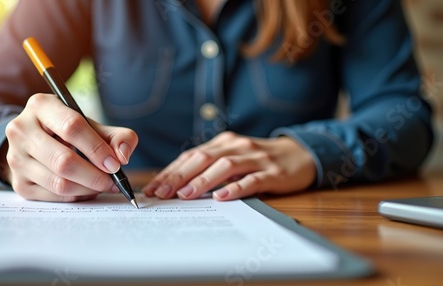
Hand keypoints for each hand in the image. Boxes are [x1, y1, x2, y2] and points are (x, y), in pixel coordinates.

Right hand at [0, 93, 137, 201]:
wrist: (38, 141)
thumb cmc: (69, 131)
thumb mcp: (93, 126)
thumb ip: (117, 137)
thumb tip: (122, 156)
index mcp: (42, 105)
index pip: (72, 127)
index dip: (97, 148)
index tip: (115, 164)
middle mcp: (21, 130)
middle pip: (63, 161)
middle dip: (94, 175)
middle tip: (112, 181)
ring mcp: (15, 158)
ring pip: (58, 183)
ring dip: (88, 188)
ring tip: (102, 185)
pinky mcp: (18, 182)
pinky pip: (53, 196)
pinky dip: (76, 196)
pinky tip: (86, 189)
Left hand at [142, 132, 315, 200]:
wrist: (300, 154)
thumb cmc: (259, 160)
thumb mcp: (234, 156)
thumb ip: (211, 166)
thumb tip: (178, 185)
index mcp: (224, 142)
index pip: (192, 156)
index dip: (171, 171)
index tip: (153, 187)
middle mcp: (237, 146)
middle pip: (203, 158)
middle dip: (179, 176)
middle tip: (161, 193)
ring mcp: (255, 158)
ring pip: (225, 166)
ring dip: (203, 180)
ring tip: (185, 195)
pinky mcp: (273, 172)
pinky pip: (252, 180)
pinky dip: (236, 188)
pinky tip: (222, 197)